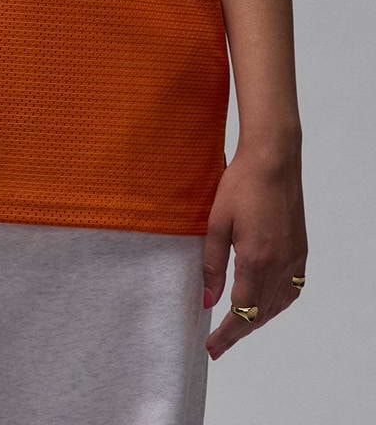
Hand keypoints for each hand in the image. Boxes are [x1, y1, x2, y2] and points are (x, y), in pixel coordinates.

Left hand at [202, 146, 306, 359]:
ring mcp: (294, 259)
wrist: (273, 160)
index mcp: (256, 260)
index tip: (212, 348)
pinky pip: (291, 290)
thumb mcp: (216, 223)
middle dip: (239, 331)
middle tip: (219, 342)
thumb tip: (207, 300)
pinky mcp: (301, 251)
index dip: (226, 334)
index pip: (241, 312)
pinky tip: (264, 303)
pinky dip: (276, 304)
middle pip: (261, 314)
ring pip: (278, 305)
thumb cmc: (241, 185)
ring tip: (237, 325)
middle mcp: (280, 265)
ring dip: (258, 320)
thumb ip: (212, 265)